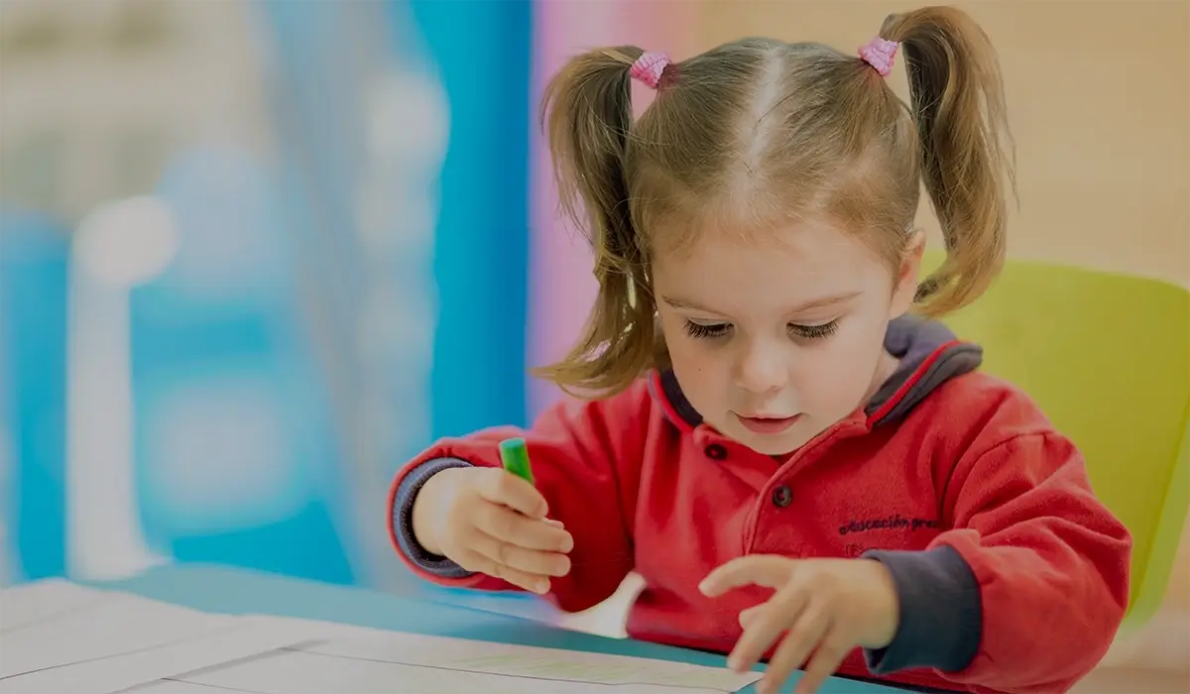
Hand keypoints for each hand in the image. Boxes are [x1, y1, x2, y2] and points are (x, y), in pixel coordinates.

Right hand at [411, 466, 573, 593]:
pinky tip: (544, 584)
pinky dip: (523, 578)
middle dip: (542, 538)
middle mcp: (467, 510)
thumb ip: (524, 500)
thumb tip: (555, 528)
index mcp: (478, 482)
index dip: (526, 499)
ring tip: (563, 565)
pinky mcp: (466, 559)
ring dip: (538, 563)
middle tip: (567, 543)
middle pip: (506, 527)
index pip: (501, 486)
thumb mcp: (494, 483)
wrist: (435, 507)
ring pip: (504, 554)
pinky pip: (498, 570)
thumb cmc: (481, 491)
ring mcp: (464, 538)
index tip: (545, 508)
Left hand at [699, 556, 898, 693]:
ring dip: (780, 668)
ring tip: (763, 689)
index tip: (705, 588)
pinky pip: (827, 657)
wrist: (896, 589)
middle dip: (754, 642)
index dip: (730, 575)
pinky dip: (812, 678)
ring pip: (801, 640)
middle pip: (778, 614)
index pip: (756, 566)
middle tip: (734, 665)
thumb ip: (773, 604)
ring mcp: (834, 606)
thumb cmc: (840, 587)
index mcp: (796, 570)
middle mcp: (812, 585)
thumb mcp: (806, 586)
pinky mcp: (853, 627)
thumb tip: (743, 621)